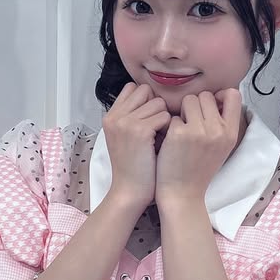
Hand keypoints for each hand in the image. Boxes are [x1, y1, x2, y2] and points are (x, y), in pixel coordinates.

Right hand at [102, 82, 172, 211]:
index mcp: (110, 116)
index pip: (132, 88)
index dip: (146, 100)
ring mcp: (126, 122)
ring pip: (158, 103)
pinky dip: (169, 128)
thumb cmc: (134, 167)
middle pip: (146, 91)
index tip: (150, 118)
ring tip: (160, 137)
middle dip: (156, 105)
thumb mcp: (124, 138)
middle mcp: (115, 116)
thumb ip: (132, 117)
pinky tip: (164, 143)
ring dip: (164, 118)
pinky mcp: (140, 131)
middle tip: (157, 127)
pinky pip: (165, 116)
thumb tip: (154, 98)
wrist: (130, 192)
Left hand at [155, 89, 242, 208]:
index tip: (211, 105)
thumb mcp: (221, 146)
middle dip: (196, 105)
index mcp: (231, 133)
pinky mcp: (179, 134)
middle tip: (192, 123)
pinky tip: (171, 141)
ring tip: (182, 130)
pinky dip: (170, 125)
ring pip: (189, 100)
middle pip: (206, 95)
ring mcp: (198, 131)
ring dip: (183, 112)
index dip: (220, 95)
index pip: (234, 95)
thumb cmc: (199, 168)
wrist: (183, 193)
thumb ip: (222, 123)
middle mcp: (218, 130)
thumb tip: (216, 96)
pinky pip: (173, 115)